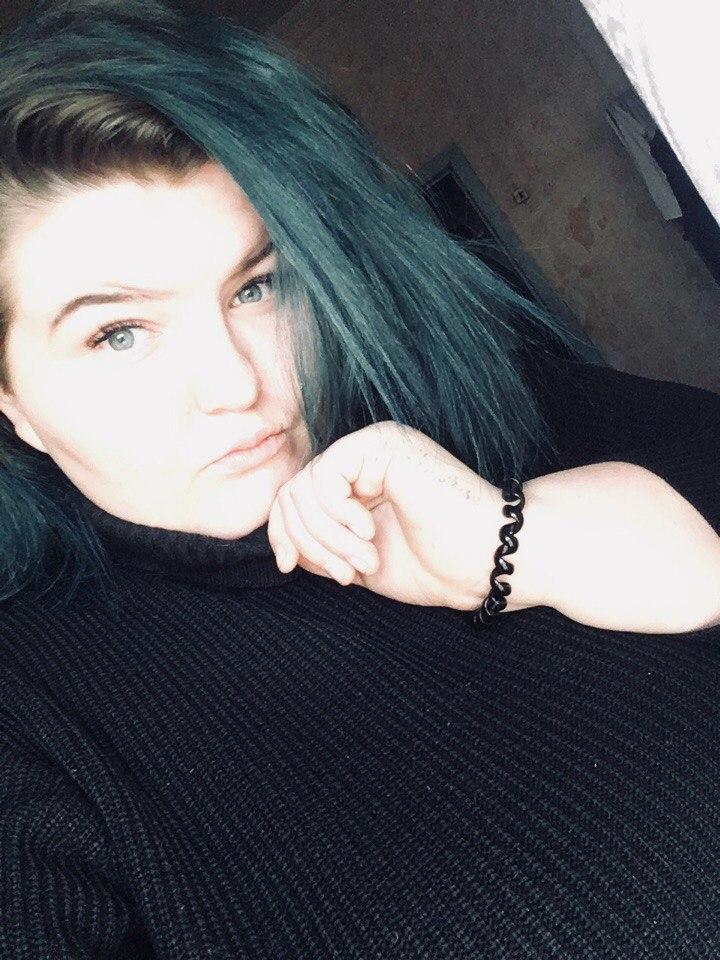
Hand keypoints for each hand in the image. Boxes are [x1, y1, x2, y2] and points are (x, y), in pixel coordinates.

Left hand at [267, 420, 510, 609]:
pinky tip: (369, 533)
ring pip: (303, 488)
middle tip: (345, 575)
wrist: (488, 560)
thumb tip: (281, 545)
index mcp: (358, 480)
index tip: (291, 567)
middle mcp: (362, 456)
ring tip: (365, 561)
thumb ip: (320, 547)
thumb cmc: (437, 565)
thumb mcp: (358, 563)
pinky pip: (323, 477)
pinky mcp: (382, 444)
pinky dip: (337, 517)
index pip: (293, 497)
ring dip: (328, 539)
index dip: (282, 534)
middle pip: (291, 493)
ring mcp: (372, 446)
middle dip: (310, 544)